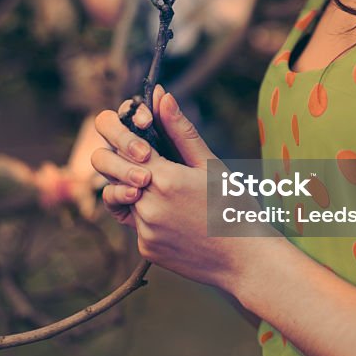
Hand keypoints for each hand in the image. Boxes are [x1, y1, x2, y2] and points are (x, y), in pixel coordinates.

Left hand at [90, 84, 270, 292]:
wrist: (247, 260)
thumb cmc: (235, 206)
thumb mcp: (211, 165)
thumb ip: (180, 131)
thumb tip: (161, 96)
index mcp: (165, 178)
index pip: (125, 144)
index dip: (125, 134)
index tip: (132, 133)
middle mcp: (149, 206)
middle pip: (109, 172)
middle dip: (117, 160)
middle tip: (142, 160)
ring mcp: (145, 231)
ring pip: (122, 198)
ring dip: (134, 189)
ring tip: (164, 190)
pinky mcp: (147, 249)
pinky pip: (135, 225)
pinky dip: (149, 216)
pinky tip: (178, 218)